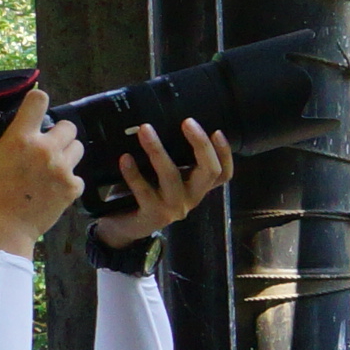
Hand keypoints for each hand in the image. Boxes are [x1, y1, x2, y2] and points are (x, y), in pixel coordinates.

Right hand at [0, 87, 85, 257]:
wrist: (0, 231)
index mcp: (20, 138)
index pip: (40, 100)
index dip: (37, 102)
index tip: (33, 111)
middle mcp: (46, 150)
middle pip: (69, 126)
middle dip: (57, 132)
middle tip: (44, 145)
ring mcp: (62, 170)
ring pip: (78, 148)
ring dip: (66, 153)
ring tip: (50, 164)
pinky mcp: (72, 188)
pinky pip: (78, 175)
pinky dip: (68, 179)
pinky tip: (51, 186)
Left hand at [95, 120, 236, 247]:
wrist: (124, 227)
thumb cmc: (145, 194)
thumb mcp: (164, 178)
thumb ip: (172, 160)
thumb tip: (163, 122)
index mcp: (197, 188)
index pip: (223, 174)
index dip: (225, 154)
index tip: (217, 131)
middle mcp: (192, 198)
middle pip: (210, 171)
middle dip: (201, 144)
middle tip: (187, 122)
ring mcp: (174, 208)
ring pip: (172, 176)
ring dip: (158, 150)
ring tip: (145, 130)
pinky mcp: (153, 215)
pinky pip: (143, 190)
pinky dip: (133, 172)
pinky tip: (125, 158)